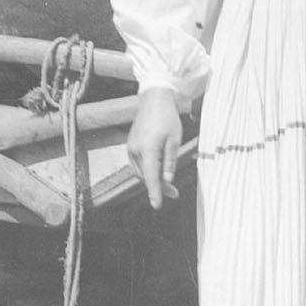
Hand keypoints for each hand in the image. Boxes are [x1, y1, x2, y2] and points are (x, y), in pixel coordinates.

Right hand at [126, 89, 183, 210]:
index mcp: (147, 149)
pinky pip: (138, 164)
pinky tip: (157, 173)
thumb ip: (170, 161)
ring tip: (169, 186)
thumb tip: (168, 180)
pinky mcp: (131, 145)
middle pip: (146, 176)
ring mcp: (131, 148)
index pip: (151, 177)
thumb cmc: (167, 117)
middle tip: (174, 194)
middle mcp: (135, 150)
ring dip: (153, 180)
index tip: (157, 206)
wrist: (153, 100)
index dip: (155, 192)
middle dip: (159, 187)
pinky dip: (147, 171)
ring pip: (141, 172)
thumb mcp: (174, 140)